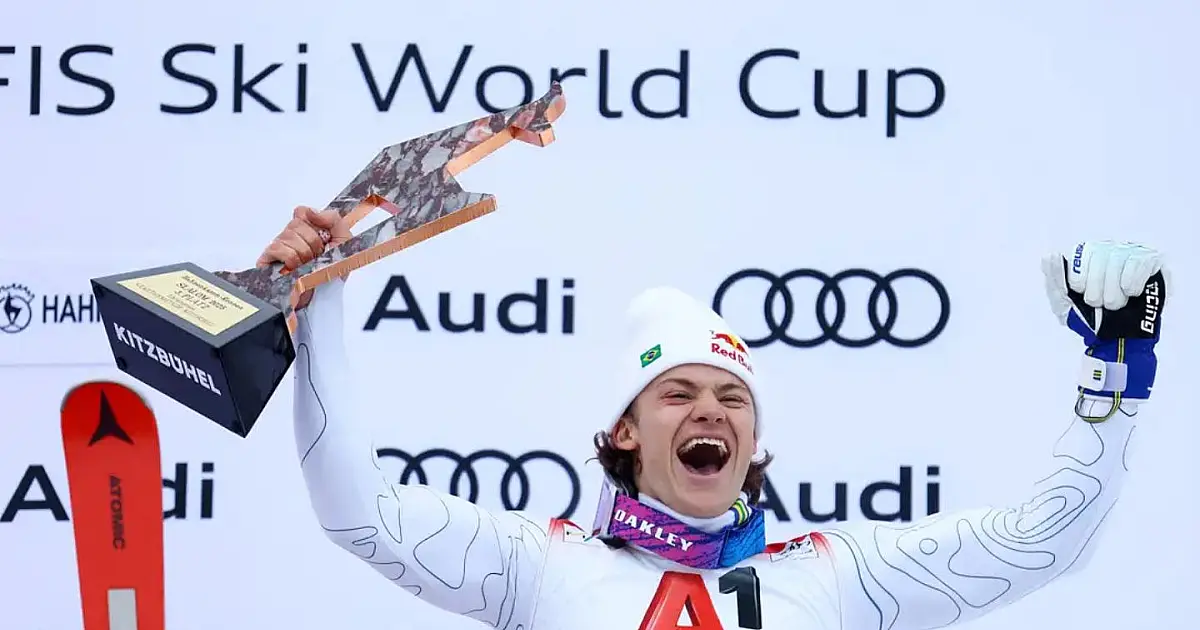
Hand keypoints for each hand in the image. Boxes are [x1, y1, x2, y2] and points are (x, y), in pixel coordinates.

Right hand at [256, 206, 351, 271]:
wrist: (327, 292)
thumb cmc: (334, 268)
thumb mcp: (343, 239)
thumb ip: (332, 218)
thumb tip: (311, 211)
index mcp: (307, 228)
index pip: (301, 211)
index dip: (315, 224)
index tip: (324, 239)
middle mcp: (290, 235)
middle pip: (295, 223)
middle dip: (312, 242)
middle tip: (317, 255)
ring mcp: (278, 247)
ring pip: (287, 236)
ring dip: (303, 253)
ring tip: (308, 264)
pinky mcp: (267, 259)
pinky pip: (276, 248)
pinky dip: (290, 258)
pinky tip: (296, 267)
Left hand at [1041, 240, 1165, 341]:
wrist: (1119, 339)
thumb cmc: (1090, 319)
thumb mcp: (1063, 304)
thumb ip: (1054, 280)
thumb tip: (1050, 255)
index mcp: (1083, 256)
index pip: (1078, 254)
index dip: (1078, 280)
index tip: (1082, 294)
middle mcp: (1106, 250)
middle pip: (1098, 255)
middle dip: (1096, 289)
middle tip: (1100, 304)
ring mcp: (1129, 253)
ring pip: (1118, 258)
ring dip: (1114, 290)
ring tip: (1116, 304)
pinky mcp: (1151, 261)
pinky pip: (1139, 262)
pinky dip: (1132, 283)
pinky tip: (1132, 294)